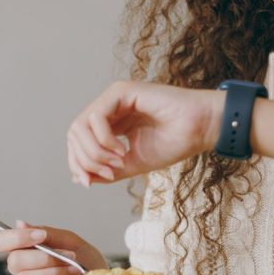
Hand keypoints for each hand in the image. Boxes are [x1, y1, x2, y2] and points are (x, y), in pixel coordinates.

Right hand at [0, 220, 107, 274]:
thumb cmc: (84, 259)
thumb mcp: (70, 240)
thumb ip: (47, 233)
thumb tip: (19, 223)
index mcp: (24, 247)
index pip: (1, 241)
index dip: (17, 238)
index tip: (41, 236)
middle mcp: (20, 266)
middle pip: (14, 261)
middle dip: (46, 258)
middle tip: (70, 256)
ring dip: (55, 273)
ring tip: (75, 269)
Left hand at [67, 80, 222, 185]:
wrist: (199, 129)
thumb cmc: (173, 143)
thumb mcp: (132, 164)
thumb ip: (106, 171)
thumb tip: (79, 179)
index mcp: (110, 124)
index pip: (78, 142)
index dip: (78, 164)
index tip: (90, 183)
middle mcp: (108, 109)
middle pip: (74, 134)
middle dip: (84, 160)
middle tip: (109, 173)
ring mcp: (113, 98)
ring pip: (80, 126)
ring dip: (95, 152)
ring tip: (118, 163)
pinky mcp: (121, 91)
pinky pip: (96, 117)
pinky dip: (104, 139)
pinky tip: (122, 150)